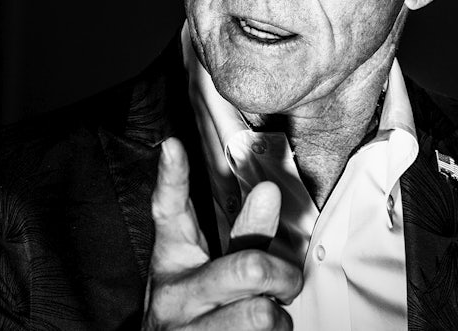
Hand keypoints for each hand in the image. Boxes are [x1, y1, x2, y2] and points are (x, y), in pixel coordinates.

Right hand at [142, 137, 302, 329]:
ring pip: (259, 313)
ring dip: (279, 317)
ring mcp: (181, 330)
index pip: (170, 212)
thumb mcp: (211, 270)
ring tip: (270, 317)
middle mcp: (173, 293)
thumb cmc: (196, 311)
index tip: (172, 146)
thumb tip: (267, 190)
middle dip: (283, 276)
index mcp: (174, 259)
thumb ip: (243, 234)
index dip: (171, 179)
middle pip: (247, 268)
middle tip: (287, 283)